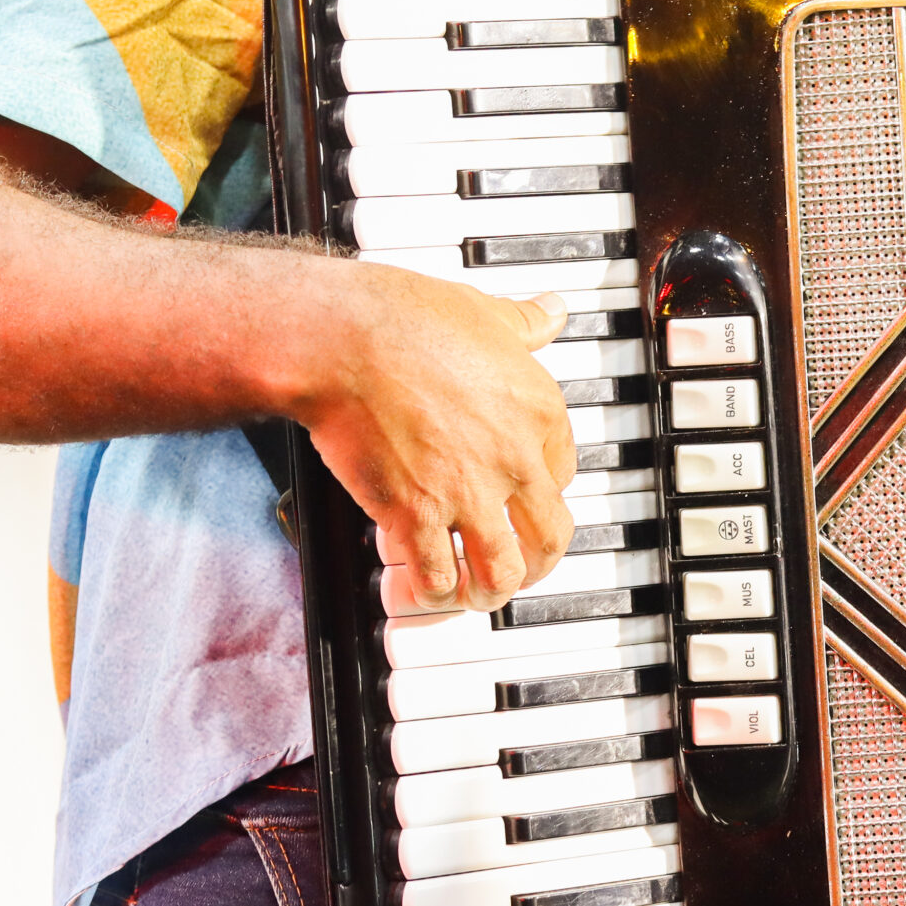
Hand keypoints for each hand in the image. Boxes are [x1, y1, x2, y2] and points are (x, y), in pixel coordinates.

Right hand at [301, 268, 576, 614]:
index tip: (522, 499)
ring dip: (491, 592)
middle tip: (518, 566)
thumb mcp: (483, 311)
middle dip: (537, 561)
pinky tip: (419, 592)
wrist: (342, 340)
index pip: (563, 471)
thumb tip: (550, 311)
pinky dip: (431, 595)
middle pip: (548, 535)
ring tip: (473, 595)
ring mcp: (467, 492)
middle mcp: (513, 458)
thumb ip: (522, 322)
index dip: (540, 491)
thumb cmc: (403, 318)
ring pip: (501, 571)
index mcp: (538, 410)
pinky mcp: (416, 514)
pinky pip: (437, 577)